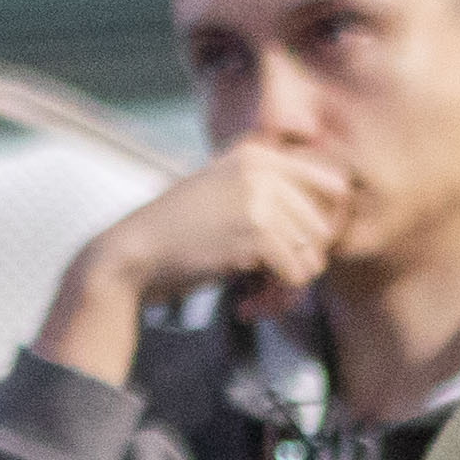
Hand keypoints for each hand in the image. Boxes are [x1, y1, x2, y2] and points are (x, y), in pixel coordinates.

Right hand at [32, 147, 351, 388]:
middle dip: (301, 265)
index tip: (294, 254)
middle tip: (269, 287)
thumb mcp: (222, 196)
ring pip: (313, 255)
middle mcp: (263, 168)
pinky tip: (246, 306)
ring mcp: (260, 197)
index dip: (322, 228)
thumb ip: (269, 196)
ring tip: (257, 298)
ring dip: (288, 288)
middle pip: (324, 226)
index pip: (332, 184)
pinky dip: (275, 300)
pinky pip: (295, 275)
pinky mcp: (255, 232)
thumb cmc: (173, 237)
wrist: (128, 256)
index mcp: (257, 154)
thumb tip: (330, 224)